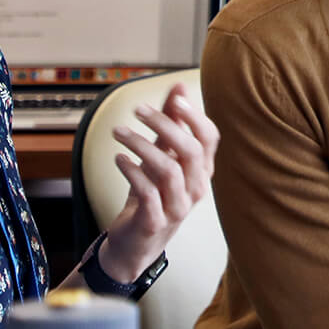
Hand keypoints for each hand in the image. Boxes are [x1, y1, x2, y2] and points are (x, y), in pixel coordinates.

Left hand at [99, 83, 220, 281]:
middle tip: (136, 110)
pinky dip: (132, 171)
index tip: (174, 99)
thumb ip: (171, 123)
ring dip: (141, 146)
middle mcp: (196, 188)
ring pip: (168, 169)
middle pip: (190, 150)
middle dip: (163, 125)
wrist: (136, 242)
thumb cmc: (151, 194)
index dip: (195, 117)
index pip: (210, 138)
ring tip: (118, 132)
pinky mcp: (156, 221)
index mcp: (201, 171)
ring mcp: (178, 207)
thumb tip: (179, 86)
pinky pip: (147, 192)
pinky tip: (118, 159)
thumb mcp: (160, 156)